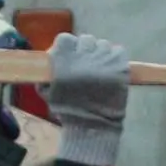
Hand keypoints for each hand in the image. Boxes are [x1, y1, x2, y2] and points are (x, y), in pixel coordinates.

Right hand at [43, 34, 129, 165]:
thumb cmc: (67, 110)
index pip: (65, 39)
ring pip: (102, 44)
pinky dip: (115, 57)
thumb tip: (49, 57)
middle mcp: (83, 56)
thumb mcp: (47, 91)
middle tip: (87, 64)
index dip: (69, 47)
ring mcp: (103, 60)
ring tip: (100, 68)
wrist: (91, 127)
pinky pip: (118, 51)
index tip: (71, 56)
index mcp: (63, 60)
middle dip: (85, 50)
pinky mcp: (119, 66)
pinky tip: (112, 68)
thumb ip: (46, 72)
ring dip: (101, 54)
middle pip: (86, 39)